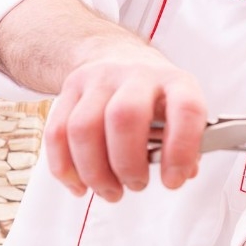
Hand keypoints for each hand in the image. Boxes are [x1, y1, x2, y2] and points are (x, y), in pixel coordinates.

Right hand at [0, 0, 208, 199]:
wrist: (117, 55)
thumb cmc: (153, 95)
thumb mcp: (181, 111)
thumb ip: (188, 144)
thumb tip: (183, 172)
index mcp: (175, 81)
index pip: (185, 109)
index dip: (181, 149)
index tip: (173, 181)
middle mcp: (136, 74)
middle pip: (124, 117)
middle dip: (127, 165)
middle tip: (135, 184)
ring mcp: (98, 79)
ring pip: (83, 128)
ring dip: (95, 172)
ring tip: (109, 190)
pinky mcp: (69, 90)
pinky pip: (57, 133)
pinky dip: (65, 168)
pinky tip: (80, 184)